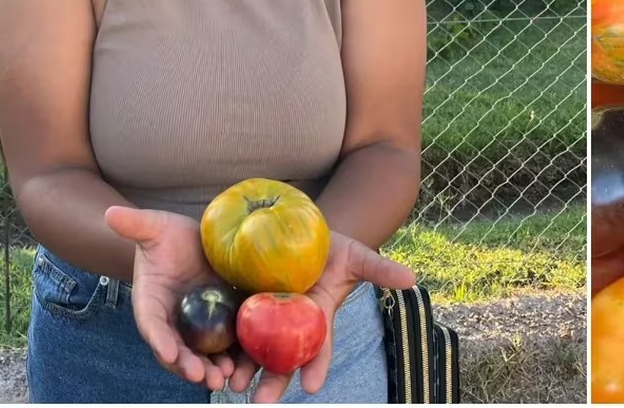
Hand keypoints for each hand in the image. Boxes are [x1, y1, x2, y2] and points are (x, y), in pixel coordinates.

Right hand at [104, 205, 248, 392]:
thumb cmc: (168, 237)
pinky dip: (236, 357)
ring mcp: (199, 325)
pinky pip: (228, 344)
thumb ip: (136, 225)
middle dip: (190, 366)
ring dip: (214, 368)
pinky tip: (248, 366)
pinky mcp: (224, 322)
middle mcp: (174, 321)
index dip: (159, 340)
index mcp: (152, 303)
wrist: (195, 243)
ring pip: (204, 354)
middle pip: (179, 350)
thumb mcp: (155, 228)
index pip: (153, 325)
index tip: (168, 352)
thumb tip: (111, 214)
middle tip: (205, 377)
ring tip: (226, 377)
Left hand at [240, 231, 416, 402]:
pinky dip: (224, 342)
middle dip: (272, 382)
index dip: (316, 366)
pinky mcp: (243, 301)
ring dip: (244, 368)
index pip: (319, 347)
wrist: (301, 232)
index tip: (313, 386)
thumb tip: (412, 279)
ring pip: (253, 348)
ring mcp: (265, 314)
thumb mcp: (357, 256)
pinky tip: (212, 355)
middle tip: (259, 402)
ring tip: (231, 384)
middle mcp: (291, 322)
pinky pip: (232, 324)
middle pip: (282, 358)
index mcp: (317, 317)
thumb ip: (379, 270)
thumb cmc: (333, 249)